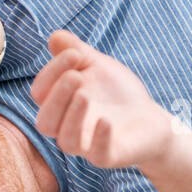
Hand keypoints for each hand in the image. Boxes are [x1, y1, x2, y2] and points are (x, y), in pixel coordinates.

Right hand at [29, 30, 175, 168]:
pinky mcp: (108, 156)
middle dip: (57, 97)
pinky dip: (99, 138)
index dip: (52, 72)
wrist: (150, 119)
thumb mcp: (97, 66)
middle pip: (45, 121)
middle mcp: (66, 127)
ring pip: (66, 141)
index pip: (40, 92)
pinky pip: (97, 154)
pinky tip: (106, 121)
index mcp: (58, 106)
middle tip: (76, 76)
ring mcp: (86, 144)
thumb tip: (54, 36)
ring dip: (72, 117)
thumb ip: (75, 51)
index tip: (75, 54)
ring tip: (85, 95)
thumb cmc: (117, 93)